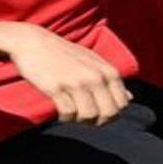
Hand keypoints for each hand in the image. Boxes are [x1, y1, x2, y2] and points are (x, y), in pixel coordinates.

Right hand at [0, 21, 130, 125]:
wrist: (31, 42)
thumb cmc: (62, 53)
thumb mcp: (92, 62)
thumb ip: (111, 80)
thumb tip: (130, 99)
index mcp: (108, 71)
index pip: (122, 104)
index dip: (112, 114)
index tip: (97, 112)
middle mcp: (95, 77)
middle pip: (109, 113)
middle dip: (98, 121)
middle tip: (85, 118)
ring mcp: (76, 82)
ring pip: (89, 115)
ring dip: (80, 121)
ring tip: (72, 115)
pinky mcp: (57, 88)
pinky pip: (68, 113)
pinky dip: (65, 118)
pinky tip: (60, 113)